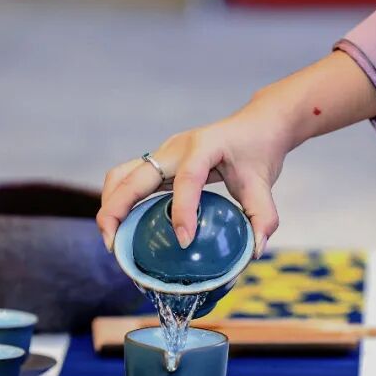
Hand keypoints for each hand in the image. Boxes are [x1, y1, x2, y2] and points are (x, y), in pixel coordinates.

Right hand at [96, 99, 288, 258]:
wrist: (255, 125)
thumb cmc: (259, 151)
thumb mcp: (265, 184)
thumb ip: (264, 217)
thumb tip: (254, 251)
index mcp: (204, 146)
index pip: (188, 179)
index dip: (183, 211)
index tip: (184, 241)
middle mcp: (176, 148)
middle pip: (133, 175)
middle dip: (116, 211)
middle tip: (114, 247)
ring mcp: (163, 153)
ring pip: (121, 175)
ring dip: (110, 205)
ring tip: (112, 240)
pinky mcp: (160, 163)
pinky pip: (129, 180)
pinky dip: (120, 203)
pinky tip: (125, 229)